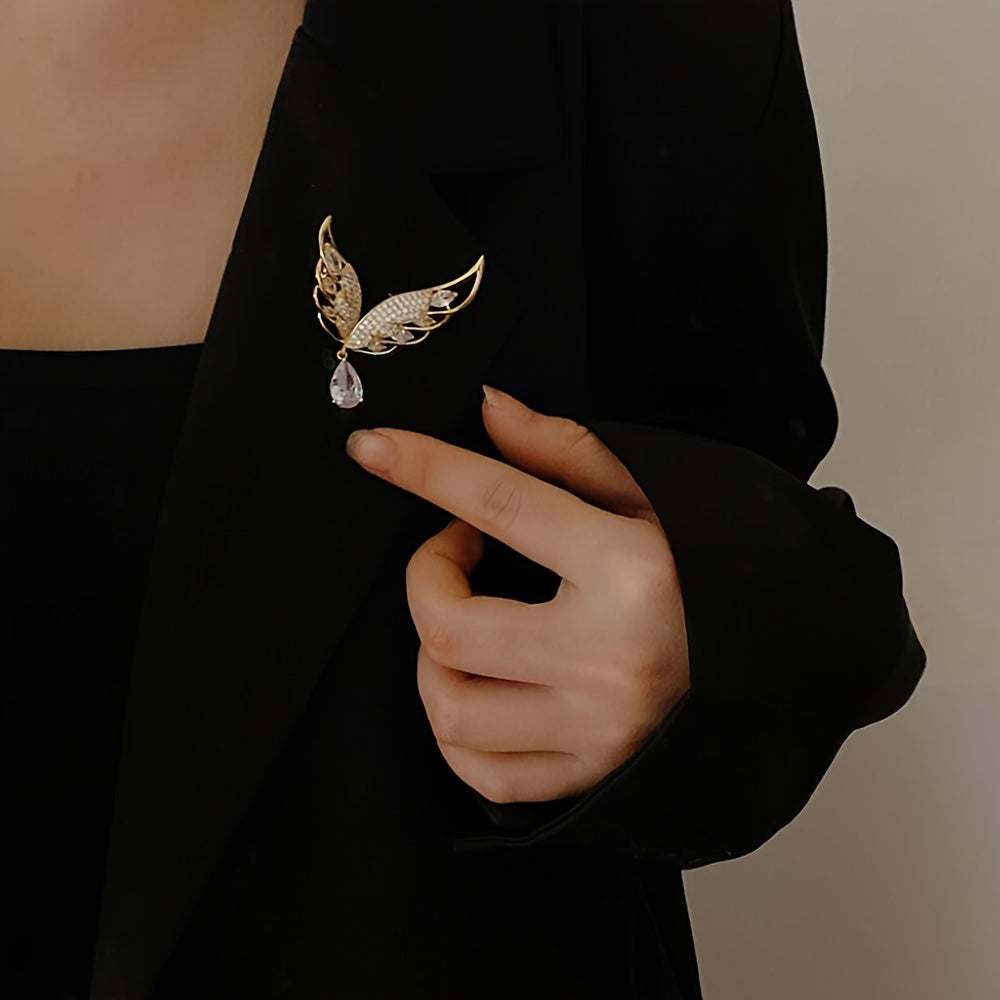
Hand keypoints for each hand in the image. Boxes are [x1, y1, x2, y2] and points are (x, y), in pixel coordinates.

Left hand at [345, 387, 689, 803]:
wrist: (789, 654)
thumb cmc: (720, 568)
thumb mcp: (652, 496)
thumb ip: (564, 452)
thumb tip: (488, 410)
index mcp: (630, 571)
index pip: (502, 504)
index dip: (425, 469)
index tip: (373, 449)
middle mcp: (610, 658)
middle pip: (451, 628)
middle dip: (427, 577)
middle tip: (458, 550)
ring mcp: (600, 730)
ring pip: (453, 711)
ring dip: (433, 658)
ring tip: (466, 625)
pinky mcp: (596, 776)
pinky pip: (486, 774)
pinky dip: (457, 731)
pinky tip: (479, 688)